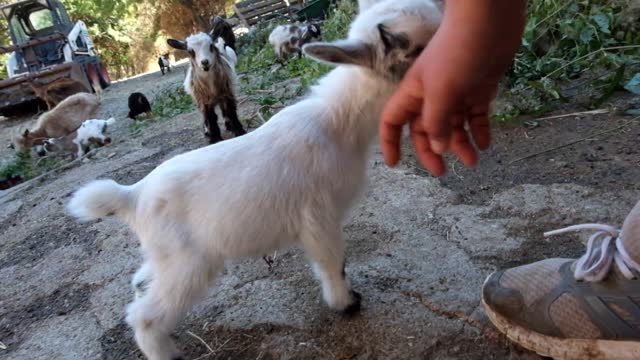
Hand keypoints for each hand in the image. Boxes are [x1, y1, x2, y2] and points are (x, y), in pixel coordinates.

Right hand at [379, 0, 526, 175]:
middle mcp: (432, 95)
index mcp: (415, 93)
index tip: (395, 164)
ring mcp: (456, 92)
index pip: (393, 121)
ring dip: (460, 145)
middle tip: (443, 172)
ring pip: (454, 126)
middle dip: (432, 151)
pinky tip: (486, 143)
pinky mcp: (479, 89)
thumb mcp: (442, 91)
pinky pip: (475, 116)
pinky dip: (479, 131)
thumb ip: (436, 123)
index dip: (391, 142)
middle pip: (425, 130)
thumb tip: (437, 148)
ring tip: (473, 161)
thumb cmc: (458, 53)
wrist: (489, 22)